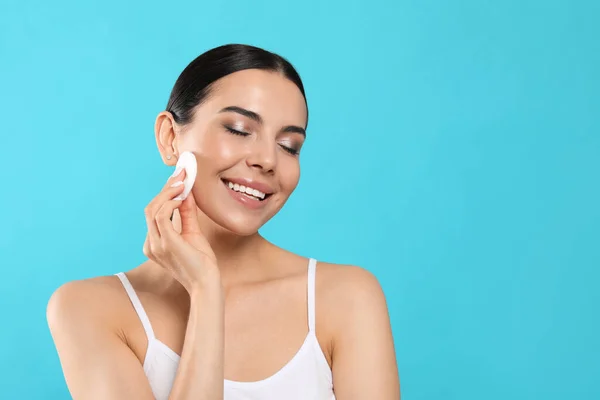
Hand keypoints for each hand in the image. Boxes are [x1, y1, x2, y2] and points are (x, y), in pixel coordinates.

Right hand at [143, 168, 218, 292]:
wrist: (207, 282)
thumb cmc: (201, 262)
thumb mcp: (192, 232)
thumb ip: (186, 213)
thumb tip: (186, 192)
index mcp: (154, 243)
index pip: (153, 212)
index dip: (164, 193)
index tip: (178, 177)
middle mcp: (150, 245)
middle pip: (150, 208)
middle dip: (165, 189)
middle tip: (181, 174)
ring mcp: (156, 245)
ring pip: (153, 209)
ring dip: (168, 193)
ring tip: (183, 183)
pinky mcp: (166, 244)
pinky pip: (162, 216)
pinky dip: (171, 203)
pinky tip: (182, 198)